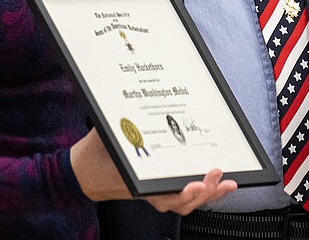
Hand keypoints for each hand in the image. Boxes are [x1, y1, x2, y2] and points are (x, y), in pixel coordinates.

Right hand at [70, 129, 235, 212]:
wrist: (82, 172)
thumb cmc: (92, 157)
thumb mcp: (103, 136)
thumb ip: (119, 124)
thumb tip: (127, 107)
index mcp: (134, 182)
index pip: (162, 194)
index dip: (182, 193)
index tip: (196, 184)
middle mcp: (147, 191)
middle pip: (181, 201)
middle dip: (204, 192)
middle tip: (217, 176)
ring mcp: (154, 191)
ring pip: (185, 201)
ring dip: (208, 195)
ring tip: (226, 183)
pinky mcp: (158, 186)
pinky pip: (182, 195)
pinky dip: (201, 191)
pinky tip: (216, 183)